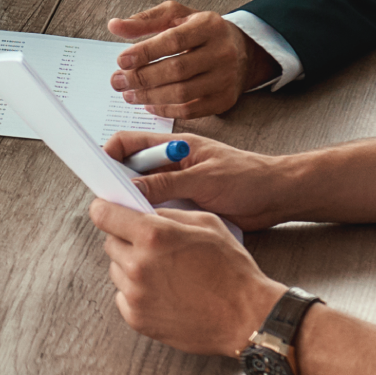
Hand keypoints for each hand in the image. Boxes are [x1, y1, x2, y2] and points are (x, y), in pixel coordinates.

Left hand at [88, 199, 281, 357]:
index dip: (105, 209)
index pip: (104, 214)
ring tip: (165, 273)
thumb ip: (169, 214)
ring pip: (116, 270)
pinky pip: (123, 296)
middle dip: (127, 239)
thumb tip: (143, 212)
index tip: (107, 210)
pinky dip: (137, 293)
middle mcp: (139, 265)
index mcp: (154, 236)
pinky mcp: (137, 319)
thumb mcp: (206, 224)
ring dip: (132, 267)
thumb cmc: (232, 270)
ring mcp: (136, 295)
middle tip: (154, 247)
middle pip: (110, 243)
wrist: (246, 317)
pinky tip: (164, 292)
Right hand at [106, 131, 311, 229]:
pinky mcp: (186, 207)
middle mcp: (172, 165)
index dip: (109, 155)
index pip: (129, 143)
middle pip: (131, 171)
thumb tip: (130, 191)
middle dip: (118, 186)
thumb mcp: (204, 179)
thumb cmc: (248, 178)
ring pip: (143, 195)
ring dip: (137, 207)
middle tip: (113, 204)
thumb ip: (166, 184)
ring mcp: (178, 186)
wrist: (278, 197)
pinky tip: (152, 231)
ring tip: (133, 220)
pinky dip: (152, 220)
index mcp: (174, 147)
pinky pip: (159, 212)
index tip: (98, 173)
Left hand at [108, 2, 280, 118]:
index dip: (145, 52)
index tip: (121, 60)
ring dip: (149, 96)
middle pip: (176, 69)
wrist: (242, 52)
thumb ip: (145, 20)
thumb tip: (115, 26)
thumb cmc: (201, 32)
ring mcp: (225, 78)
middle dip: (142, 78)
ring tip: (128, 94)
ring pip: (182, 93)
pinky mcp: (224, 99)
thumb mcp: (176, 16)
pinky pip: (190, 110)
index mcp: (209, 25)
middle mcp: (222, 52)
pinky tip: (148, 104)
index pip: (174, 40)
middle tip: (118, 81)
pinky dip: (165, 110)